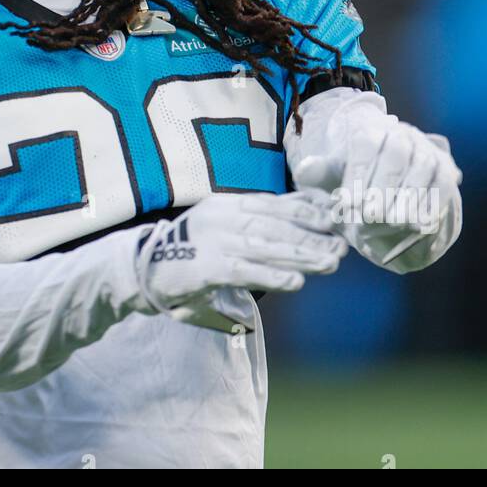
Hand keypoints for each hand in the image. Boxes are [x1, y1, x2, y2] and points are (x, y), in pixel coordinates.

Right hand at [135, 191, 346, 319]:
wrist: (145, 268)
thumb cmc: (194, 250)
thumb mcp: (225, 226)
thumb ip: (260, 222)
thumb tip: (304, 214)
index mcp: (228, 205)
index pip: (274, 204)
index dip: (306, 211)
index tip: (335, 219)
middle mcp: (222, 218)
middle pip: (275, 226)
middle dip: (311, 236)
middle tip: (341, 247)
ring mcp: (214, 242)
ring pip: (265, 247)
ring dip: (301, 256)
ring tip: (330, 263)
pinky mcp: (206, 268)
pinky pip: (245, 271)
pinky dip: (272, 276)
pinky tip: (296, 282)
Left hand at [293, 119, 461, 267]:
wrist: (388, 183)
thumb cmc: (356, 178)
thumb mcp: (334, 176)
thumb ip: (319, 173)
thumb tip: (303, 169)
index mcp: (372, 130)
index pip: (366, 144)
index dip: (358, 172)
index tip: (347, 202)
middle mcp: (402, 134)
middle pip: (396, 153)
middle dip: (384, 185)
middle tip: (370, 215)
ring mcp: (426, 150)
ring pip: (423, 167)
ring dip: (409, 196)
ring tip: (394, 222)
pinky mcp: (445, 169)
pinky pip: (443, 183)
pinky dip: (434, 203)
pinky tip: (421, 224)